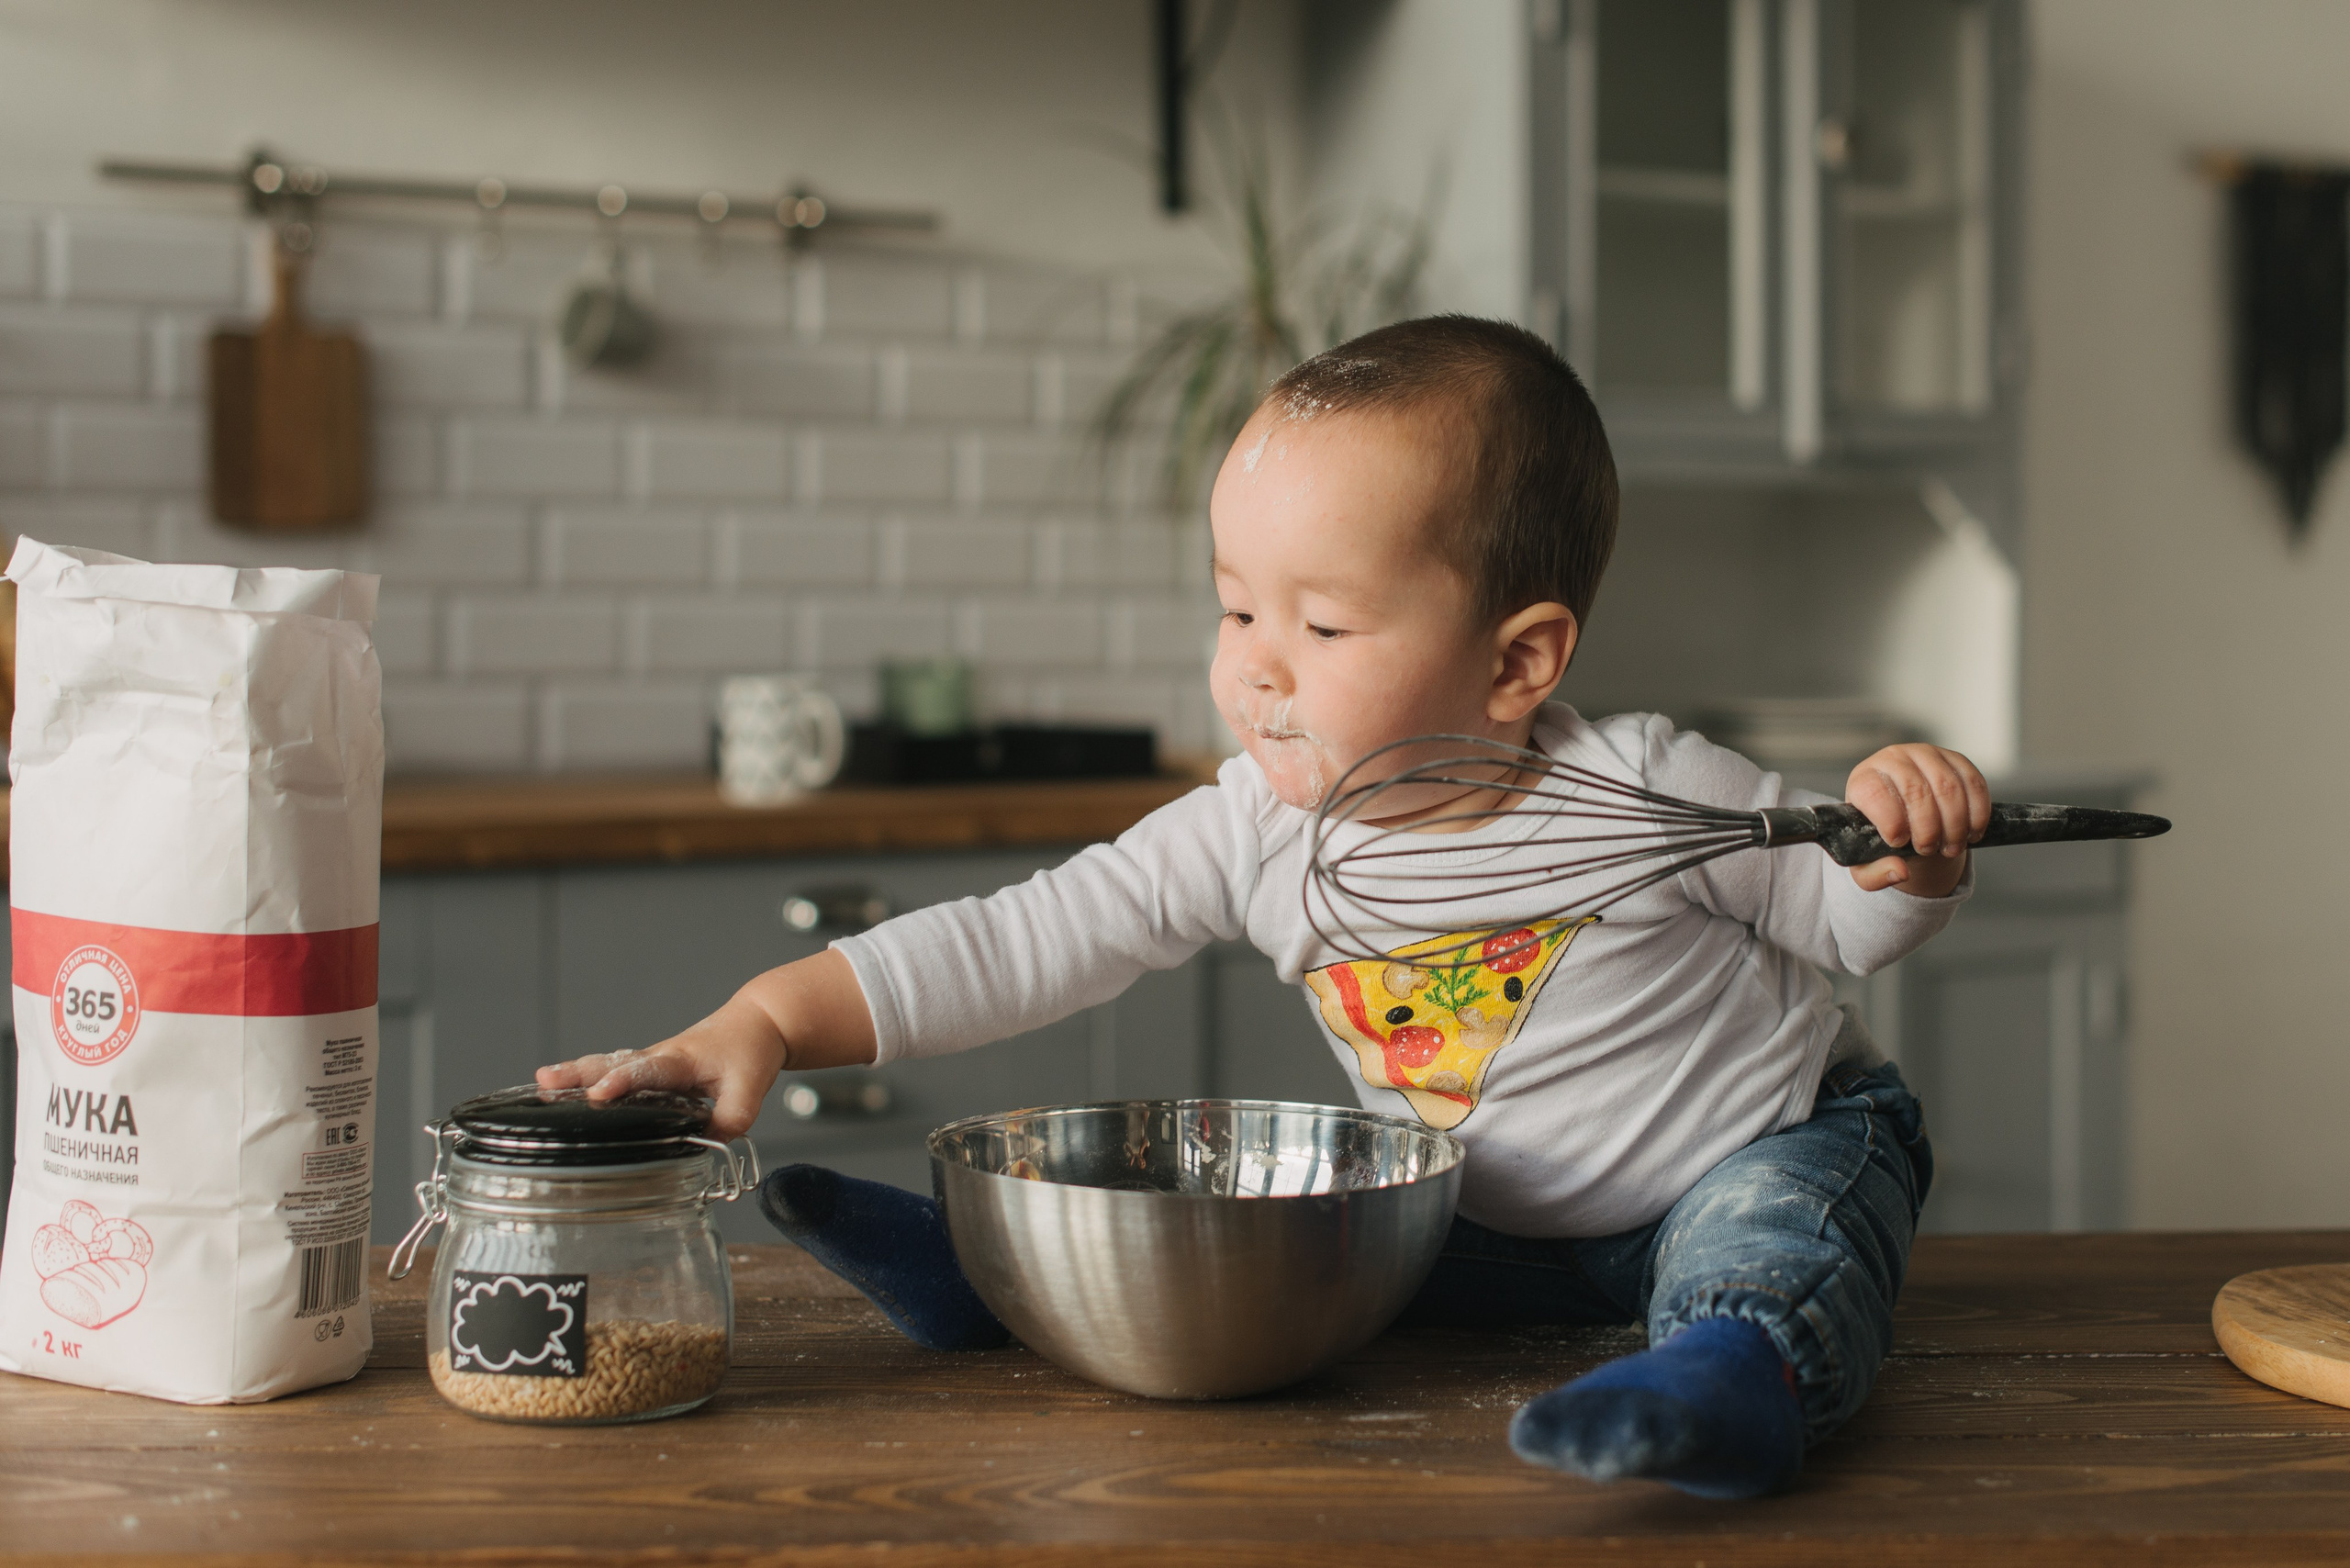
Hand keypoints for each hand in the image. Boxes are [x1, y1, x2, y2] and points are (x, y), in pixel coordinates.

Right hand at [532, 949, 877, 1139]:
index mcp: (680, 1060)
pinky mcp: (649, 1068)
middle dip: (579, 1073)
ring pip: (608, 1064)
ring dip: (575, 1074)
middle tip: (545, 1080)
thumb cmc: (749, 1050)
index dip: (622, 1082)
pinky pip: (614, 1070)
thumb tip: (705, 1142)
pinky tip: (562, 1090)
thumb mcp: (750, 1088)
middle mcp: (659, 1057)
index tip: (598, 1095)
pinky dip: (587, 1077)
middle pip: (613, 1063)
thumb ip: (730, 1119)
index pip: (647, 1070)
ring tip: (541, 1084)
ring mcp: (651, 1061)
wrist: (755, 1023)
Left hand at [1844, 743, 1988, 897]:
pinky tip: (1972, 832)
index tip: (1899, 843)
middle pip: (1916, 791)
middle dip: (1929, 829)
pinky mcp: (1954, 759)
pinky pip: (1973, 782)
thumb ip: (1874, 875)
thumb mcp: (1867, 863)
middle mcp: (1893, 759)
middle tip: (1930, 850)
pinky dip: (1978, 813)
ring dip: (1955, 824)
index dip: (1891, 822)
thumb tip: (1900, 872)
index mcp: (1864, 780)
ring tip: (1951, 847)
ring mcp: (1926, 754)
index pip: (1876, 794)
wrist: (1904, 817)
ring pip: (1948, 787)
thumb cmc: (1881, 837)